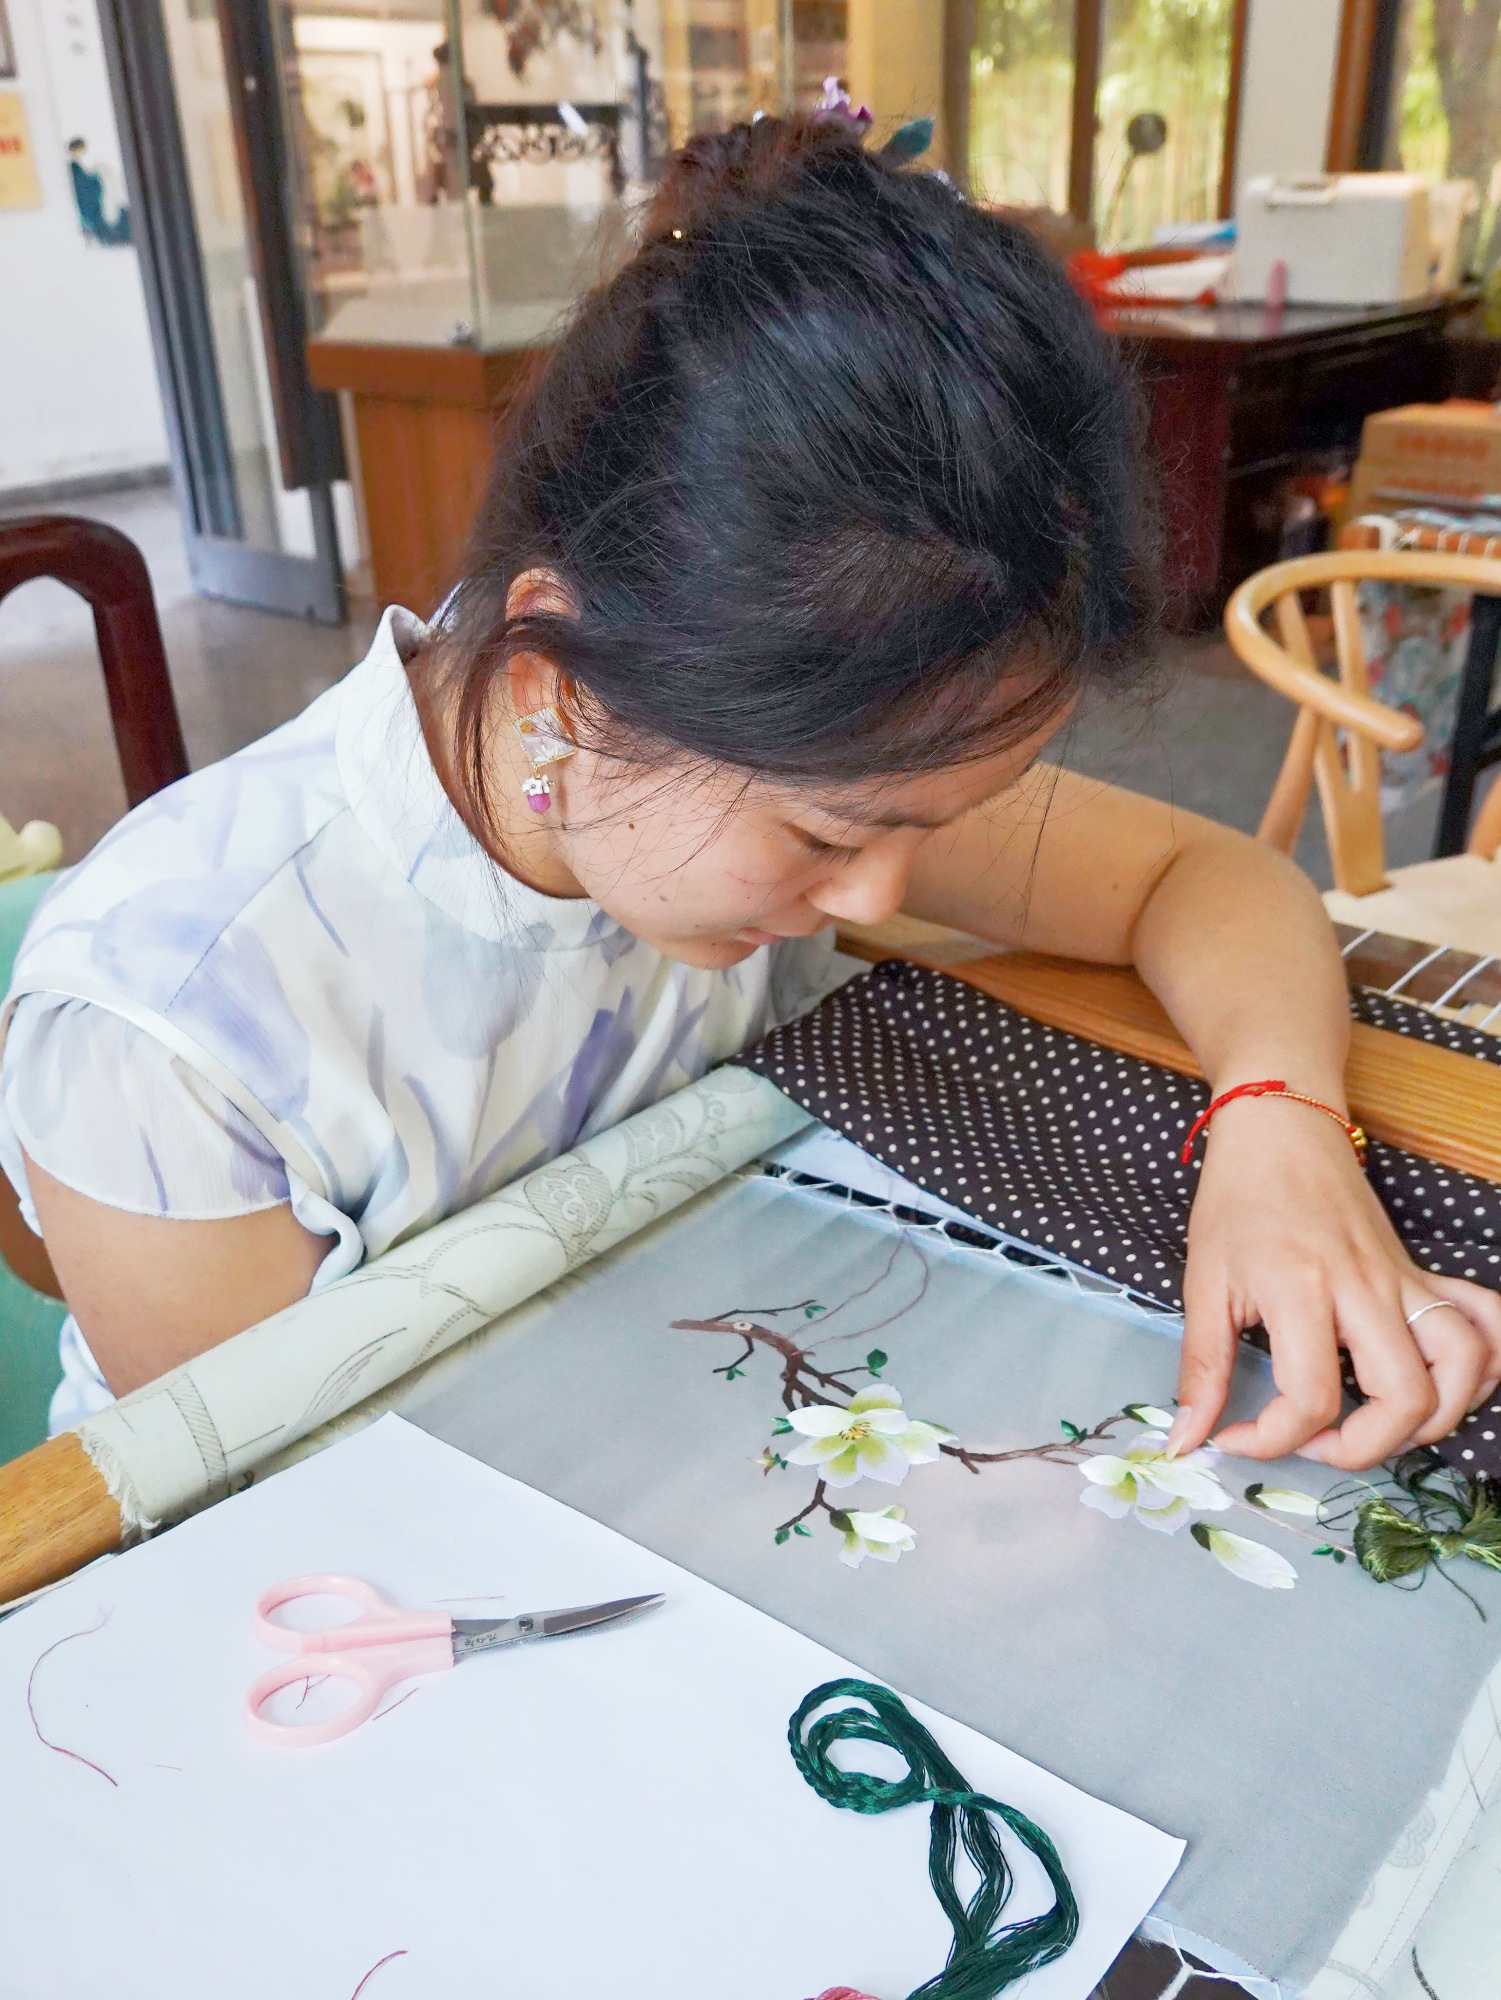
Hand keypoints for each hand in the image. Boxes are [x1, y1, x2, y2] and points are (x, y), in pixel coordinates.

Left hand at [1171, 1099, 1500, 1468]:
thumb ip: (1202, 1367)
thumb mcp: (1202, 1281)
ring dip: (1430, 1419)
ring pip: (1463, 1368)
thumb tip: (1185, 1440)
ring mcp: (1404, 1281)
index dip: (1270, 1441)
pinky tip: (1440, 1387)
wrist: (1280, 1128)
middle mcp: (1366, 1289)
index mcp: (1301, 1290)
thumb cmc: (1236, 1200)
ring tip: (1373, 1424)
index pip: (1311, 1398)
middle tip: (1312, 1440)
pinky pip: (1485, 1322)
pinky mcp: (1423, 1273)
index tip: (1234, 1437)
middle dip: (1363, 1448)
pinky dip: (1482, 1366)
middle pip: (1406, 1399)